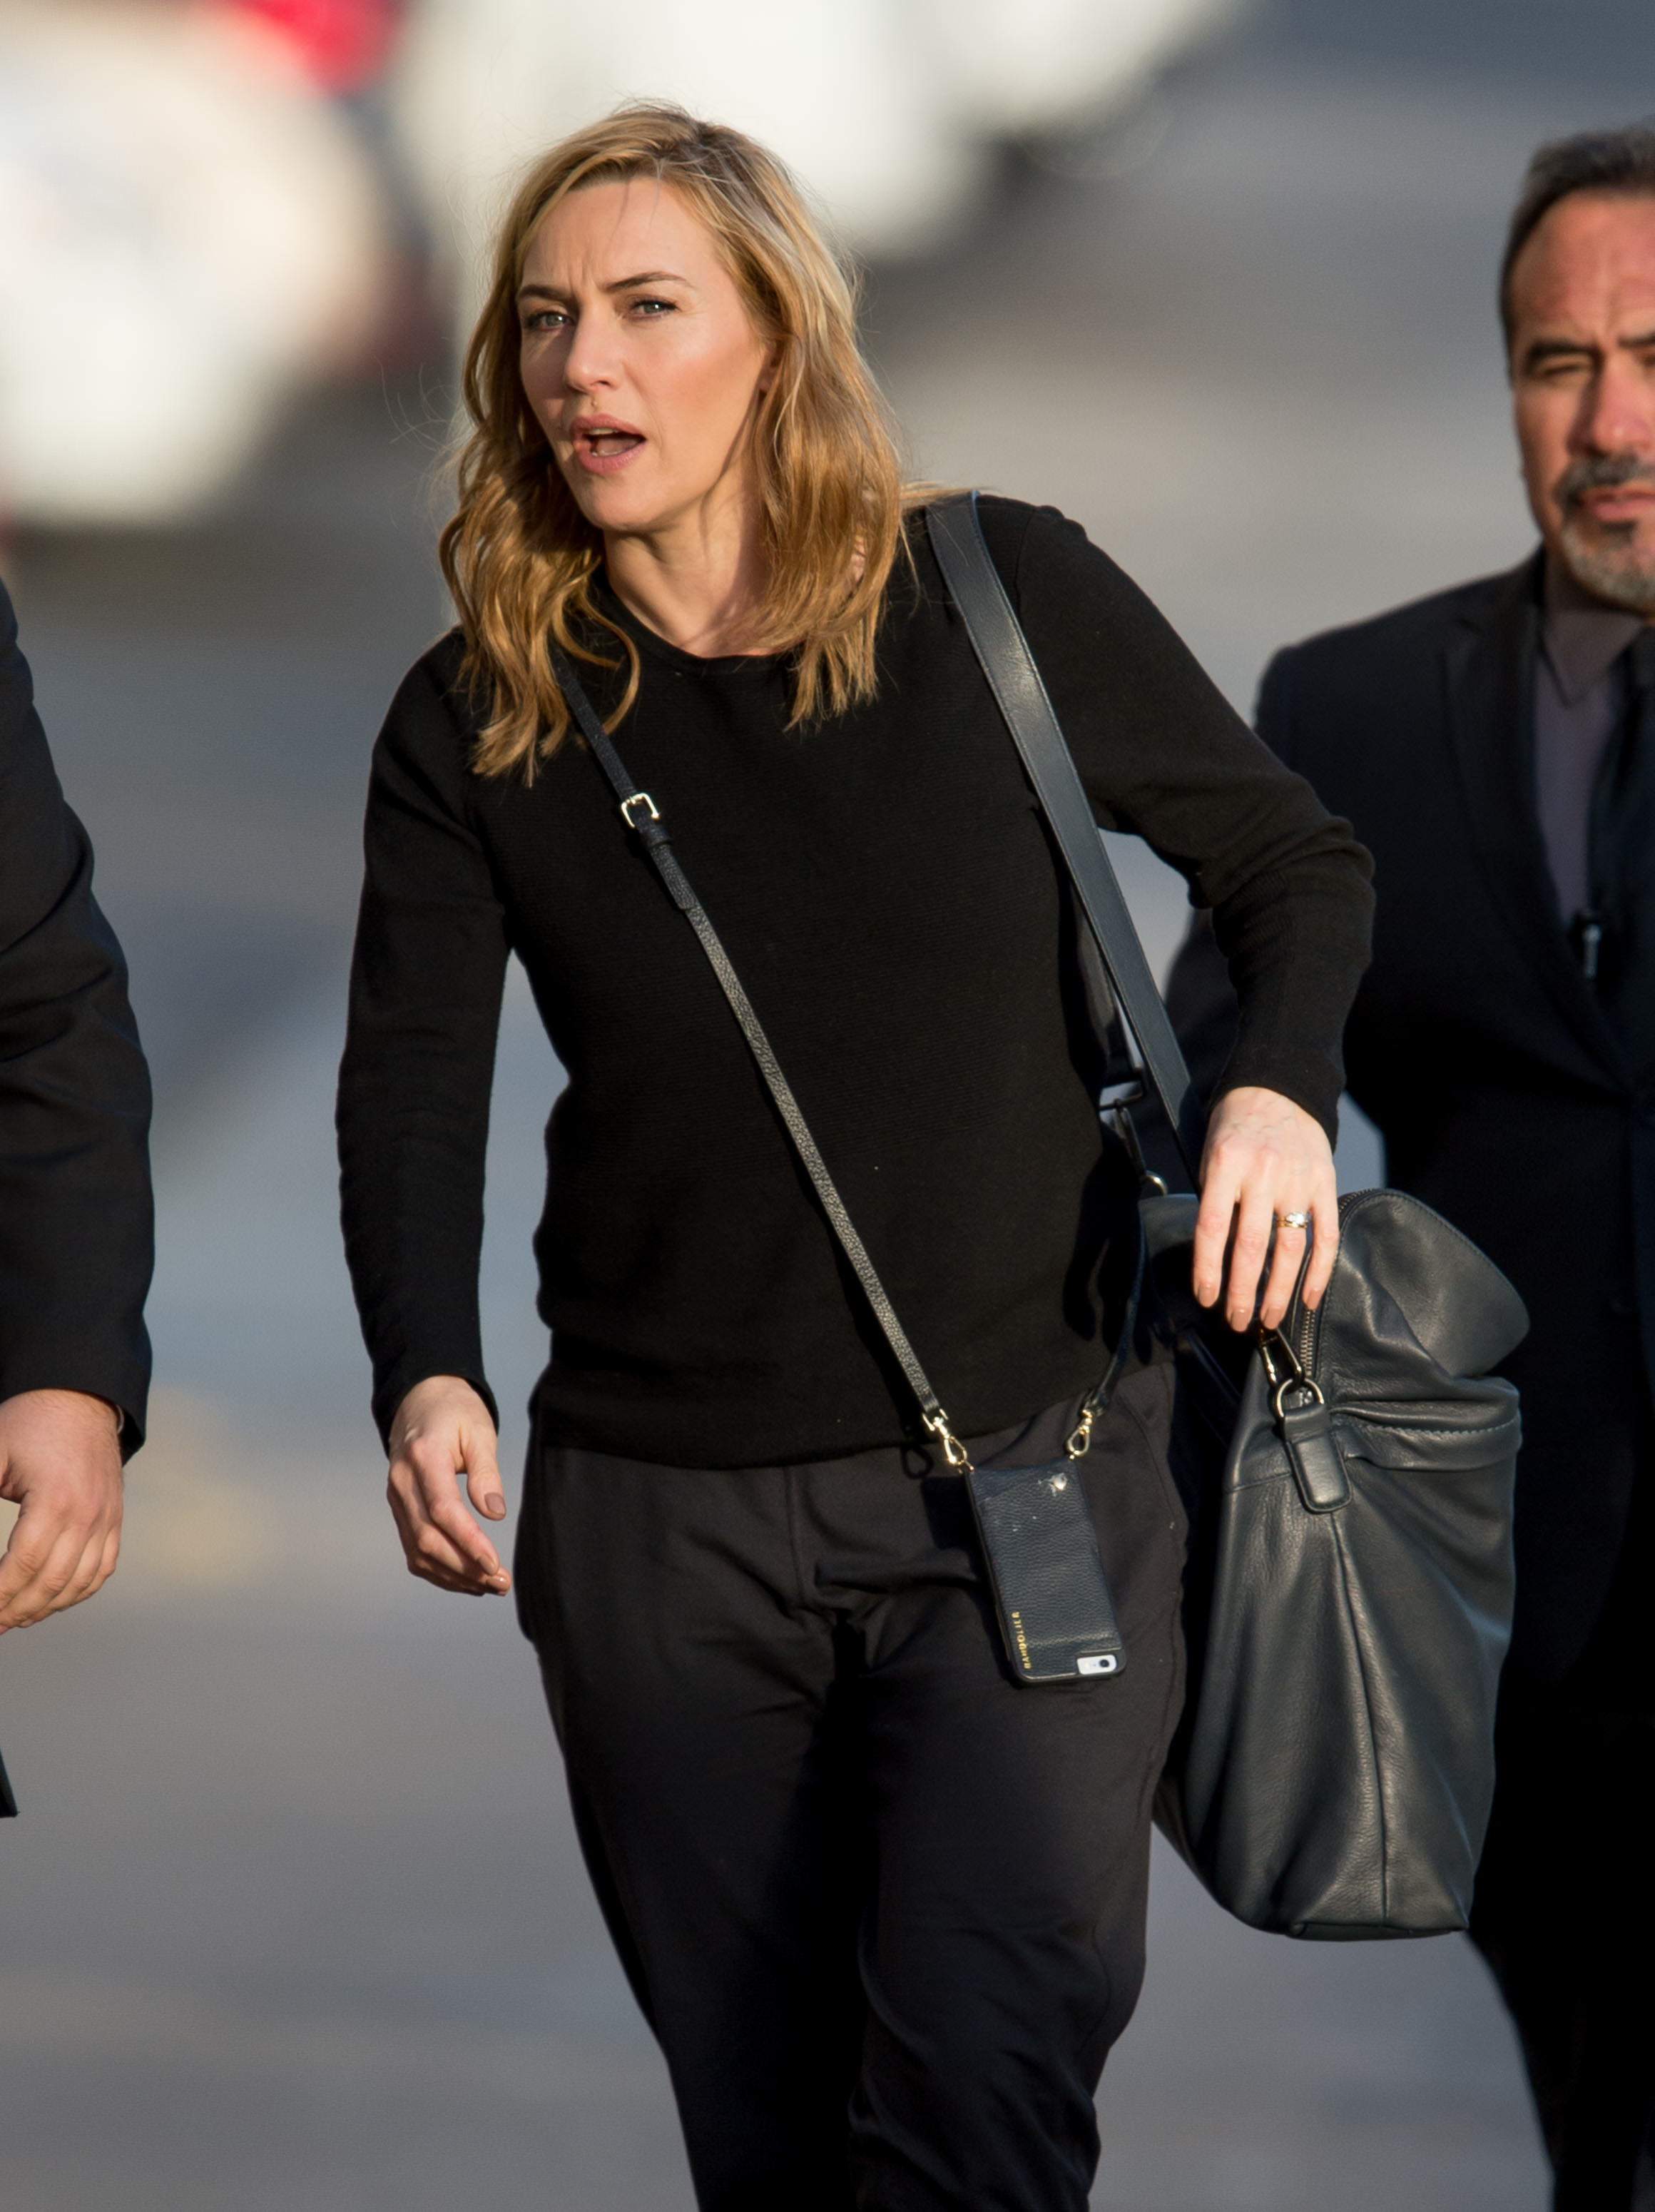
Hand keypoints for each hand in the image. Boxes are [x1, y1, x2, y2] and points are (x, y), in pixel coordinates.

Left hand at [0, 1389, 123, 1633]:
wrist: (80, 1398)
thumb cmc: (29, 1424)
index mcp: (56, 1498)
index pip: (25, 1565)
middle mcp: (88, 1514)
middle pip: (52, 1583)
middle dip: (16, 1610)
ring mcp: (107, 1518)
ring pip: (79, 1583)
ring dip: (45, 1608)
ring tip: (15, 1619)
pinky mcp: (115, 1519)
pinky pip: (102, 1569)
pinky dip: (78, 1592)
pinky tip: (53, 1600)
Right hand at [386, 1376, 510, 1596]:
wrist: (421, 1401)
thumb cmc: (455, 1412)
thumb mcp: (480, 1432)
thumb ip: (486, 1473)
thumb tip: (495, 1514)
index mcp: (423, 1457)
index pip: (443, 1510)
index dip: (468, 1542)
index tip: (494, 1565)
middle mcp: (402, 1482)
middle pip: (428, 1538)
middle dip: (465, 1567)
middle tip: (500, 1583)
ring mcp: (396, 1498)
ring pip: (418, 1551)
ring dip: (454, 1575)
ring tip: (489, 1586)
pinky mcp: (399, 1510)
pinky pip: (414, 1549)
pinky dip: (439, 1570)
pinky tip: (466, 1578)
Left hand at [1192, 1085, 1338, 1333]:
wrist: (1279, 1087)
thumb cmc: (1236, 1125)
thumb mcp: (1210, 1152)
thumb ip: (1214, 1198)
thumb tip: (1215, 1256)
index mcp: (1227, 1163)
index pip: (1213, 1227)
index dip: (1208, 1269)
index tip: (1206, 1298)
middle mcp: (1264, 1173)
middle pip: (1253, 1246)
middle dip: (1243, 1292)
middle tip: (1236, 1321)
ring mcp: (1299, 1180)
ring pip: (1291, 1248)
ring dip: (1279, 1291)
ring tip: (1268, 1318)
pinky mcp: (1326, 1184)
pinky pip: (1326, 1236)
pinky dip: (1319, 1272)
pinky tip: (1308, 1298)